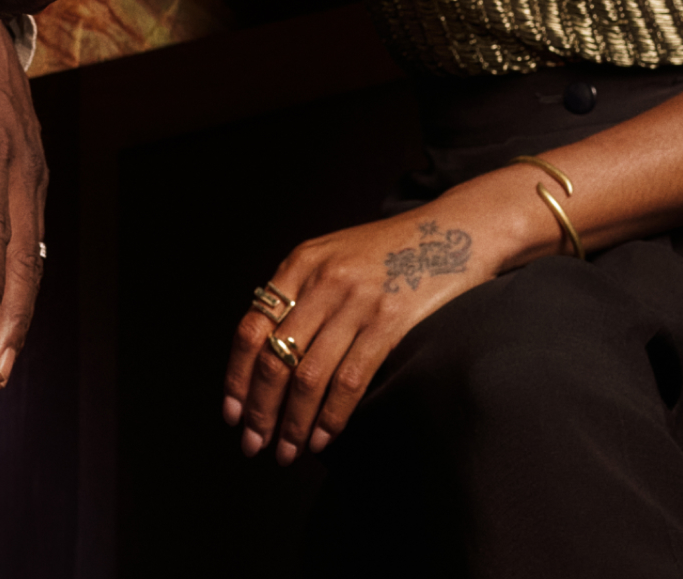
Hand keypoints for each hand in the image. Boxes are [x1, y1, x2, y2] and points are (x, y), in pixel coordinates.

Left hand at [0, 19, 45, 388]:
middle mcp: (21, 157)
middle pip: (23, 248)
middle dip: (11, 314)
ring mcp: (33, 164)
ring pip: (33, 247)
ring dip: (20, 307)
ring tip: (2, 360)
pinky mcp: (33, 170)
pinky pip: (32, 232)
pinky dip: (23, 277)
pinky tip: (11, 314)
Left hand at [220, 177, 547, 463]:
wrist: (452, 231)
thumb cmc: (388, 252)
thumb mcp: (333, 256)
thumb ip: (299, 293)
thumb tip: (263, 353)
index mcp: (301, 264)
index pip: (251, 328)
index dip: (236, 377)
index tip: (230, 414)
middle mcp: (322, 281)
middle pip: (275, 358)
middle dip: (260, 410)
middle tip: (253, 444)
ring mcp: (357, 302)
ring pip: (309, 377)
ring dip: (293, 423)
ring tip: (287, 451)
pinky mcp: (390, 322)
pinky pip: (350, 380)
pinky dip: (332, 417)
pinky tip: (323, 438)